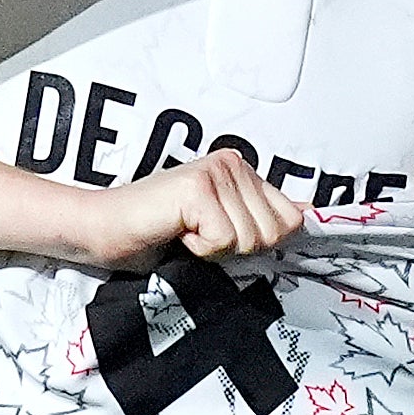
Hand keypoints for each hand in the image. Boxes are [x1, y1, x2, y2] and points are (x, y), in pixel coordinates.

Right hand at [72, 145, 303, 268]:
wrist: (105, 230)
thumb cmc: (157, 234)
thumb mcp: (221, 228)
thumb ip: (262, 219)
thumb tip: (308, 219)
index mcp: (242, 170)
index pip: (291, 218)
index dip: (261, 242)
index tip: (224, 238)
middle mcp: (233, 164)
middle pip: (275, 233)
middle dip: (238, 249)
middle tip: (199, 236)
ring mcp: (216, 172)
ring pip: (252, 239)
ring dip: (216, 251)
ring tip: (186, 233)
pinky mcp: (199, 189)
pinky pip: (225, 240)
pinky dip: (200, 250)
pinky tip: (177, 232)